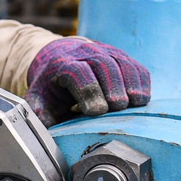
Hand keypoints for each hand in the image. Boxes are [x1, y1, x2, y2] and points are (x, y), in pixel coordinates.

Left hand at [24, 38, 150, 126]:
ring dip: (131, 83)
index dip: (88, 91)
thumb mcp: (38, 97)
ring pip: (122, 63)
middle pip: (104, 64)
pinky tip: (142, 98)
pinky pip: (136, 67)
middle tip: (118, 106)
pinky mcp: (122, 58)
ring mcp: (106, 52)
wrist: (60, 57)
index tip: (95, 112)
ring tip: (136, 103)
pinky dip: (142, 82)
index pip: (78, 72)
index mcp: (63, 64)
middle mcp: (86, 53)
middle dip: (113, 86)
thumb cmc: (51, 85)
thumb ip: (39, 112)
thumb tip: (47, 127)